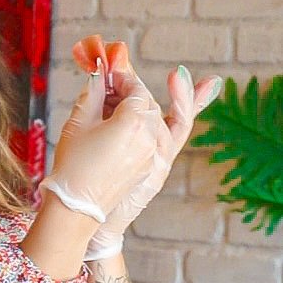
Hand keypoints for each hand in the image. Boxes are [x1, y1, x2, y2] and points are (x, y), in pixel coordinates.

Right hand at [85, 65, 222, 259]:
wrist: (77, 210)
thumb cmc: (73, 168)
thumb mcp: (78, 123)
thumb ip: (92, 92)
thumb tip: (99, 73)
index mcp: (133, 123)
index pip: (134, 88)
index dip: (120, 77)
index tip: (105, 72)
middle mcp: (151, 138)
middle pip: (146, 102)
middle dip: (128, 90)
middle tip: (107, 84)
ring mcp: (156, 155)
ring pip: (160, 118)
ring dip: (148, 102)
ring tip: (139, 88)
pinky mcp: (155, 169)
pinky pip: (175, 136)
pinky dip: (185, 112)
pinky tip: (209, 87)